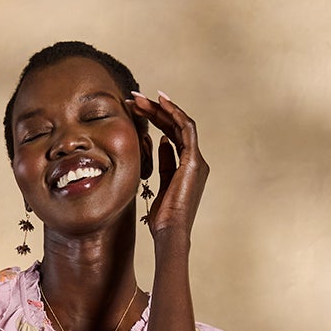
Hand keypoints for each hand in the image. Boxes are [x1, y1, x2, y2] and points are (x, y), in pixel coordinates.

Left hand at [123, 90, 207, 244]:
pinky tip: (160, 103)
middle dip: (154, 109)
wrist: (170, 234)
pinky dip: (174, 114)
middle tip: (134, 97)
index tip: (135, 109)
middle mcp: (195, 161)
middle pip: (174, 126)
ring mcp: (196, 160)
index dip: (154, 119)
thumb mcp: (158, 186)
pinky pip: (186, 129)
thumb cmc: (162, 218)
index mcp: (186, 167)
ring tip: (140, 98)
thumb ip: (163, 163)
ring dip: (160, 108)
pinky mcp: (194, 161)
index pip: (170, 135)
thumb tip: (160, 142)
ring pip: (179, 124)